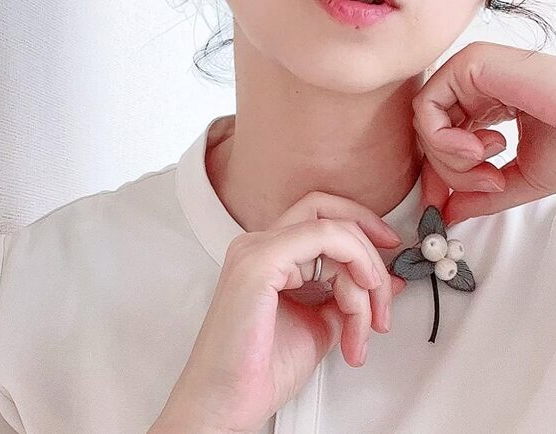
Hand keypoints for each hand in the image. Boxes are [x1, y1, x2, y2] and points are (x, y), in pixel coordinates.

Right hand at [149, 192, 405, 433]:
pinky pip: (325, 238)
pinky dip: (353, 265)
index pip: (321, 218)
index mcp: (267, 256)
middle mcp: (258, 245)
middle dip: (369, 243)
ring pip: (334, 229)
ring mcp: (256, 250)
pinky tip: (355, 304)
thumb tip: (386, 282)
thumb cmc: (260, 371)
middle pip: (328, 211)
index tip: (388, 257)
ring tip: (363, 326)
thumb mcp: (320, 326)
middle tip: (387, 289)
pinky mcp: (260, 263)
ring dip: (365, 275)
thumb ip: (349, 298)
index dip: (362, 228)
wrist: (227, 404)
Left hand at [412, 41, 555, 225]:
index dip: (438, 176)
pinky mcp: (469, 64)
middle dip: (450, 172)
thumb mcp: (520, 178)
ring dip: (450, 159)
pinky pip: (426, 108)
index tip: (442, 204)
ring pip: (424, 124)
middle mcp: (476, 88)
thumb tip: (449, 213)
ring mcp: (471, 73)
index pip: (441, 141)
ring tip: (487, 163)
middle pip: (429, 136)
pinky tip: (475, 148)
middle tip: (487, 181)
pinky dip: (443, 140)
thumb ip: (481, 196)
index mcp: (487, 106)